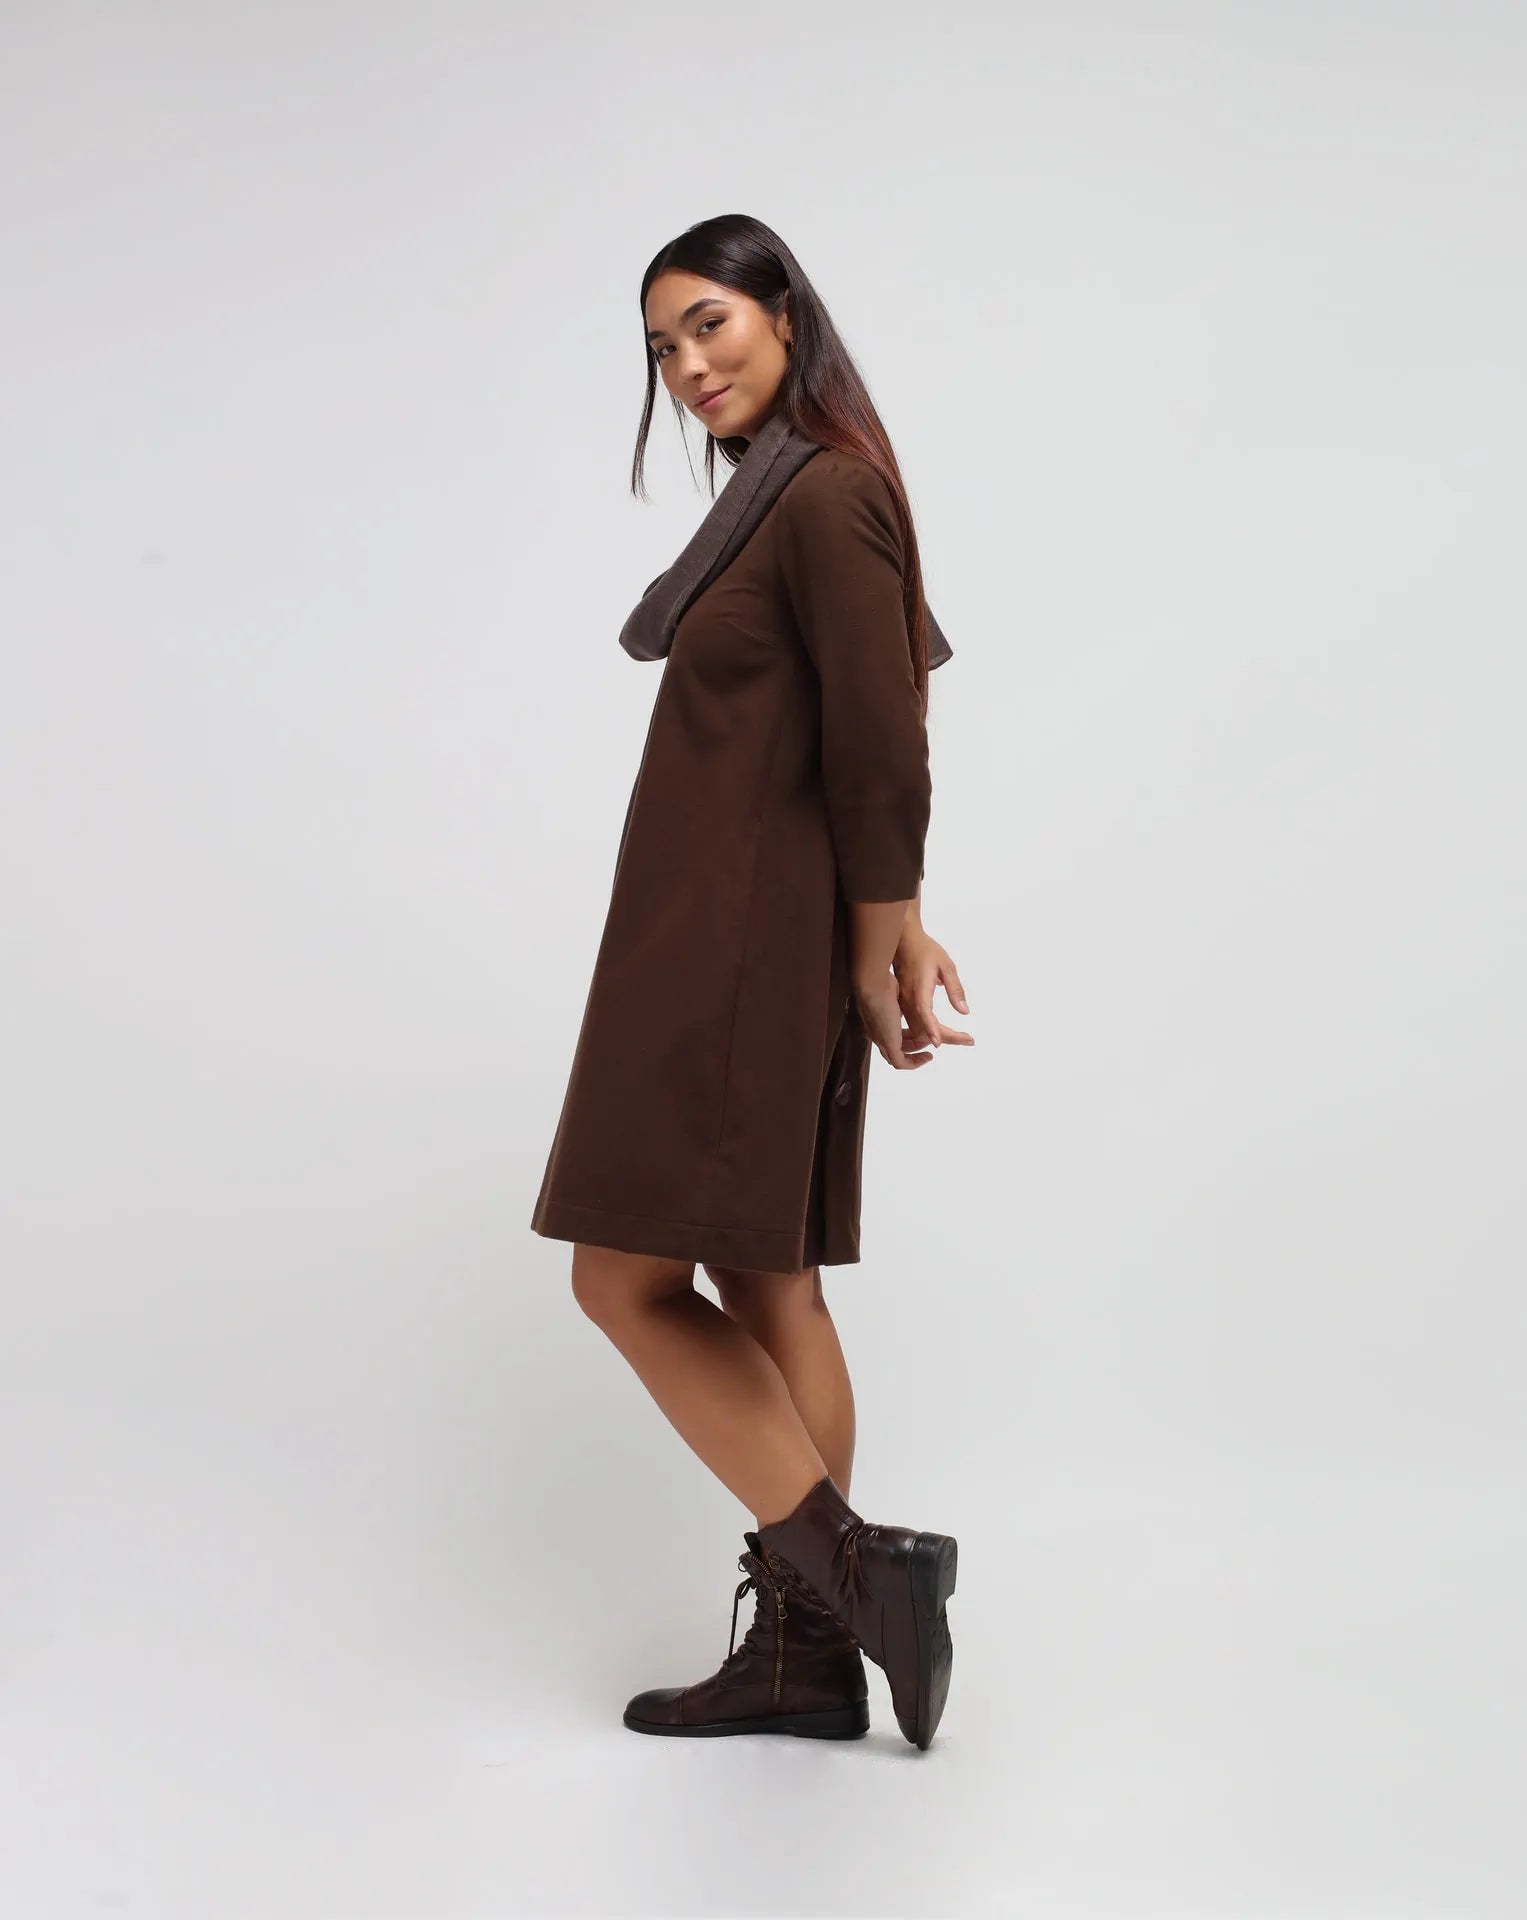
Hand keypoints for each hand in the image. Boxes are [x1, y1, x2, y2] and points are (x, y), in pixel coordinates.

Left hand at [852, 969, 935, 1069]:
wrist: (873, 986)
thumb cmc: (881, 983)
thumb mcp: (893, 994)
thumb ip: (896, 1001)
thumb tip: (901, 1000)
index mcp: (876, 1022)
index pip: (891, 1035)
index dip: (905, 1037)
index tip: (918, 1034)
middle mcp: (877, 1034)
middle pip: (896, 1048)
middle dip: (913, 1048)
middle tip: (927, 1046)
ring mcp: (882, 1041)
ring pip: (898, 1057)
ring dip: (915, 1058)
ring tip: (928, 1056)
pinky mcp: (889, 1045)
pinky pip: (901, 1062)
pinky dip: (915, 1063)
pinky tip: (926, 1058)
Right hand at [890, 925, 972, 1053]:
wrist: (903, 941)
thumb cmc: (926, 950)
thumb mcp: (947, 966)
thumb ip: (955, 989)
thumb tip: (964, 1011)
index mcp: (919, 989)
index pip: (924, 1013)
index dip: (931, 1029)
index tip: (940, 1043)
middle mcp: (908, 999)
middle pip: (922, 1028)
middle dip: (945, 1037)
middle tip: (968, 1039)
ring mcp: (902, 1002)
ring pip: (916, 1028)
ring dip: (935, 1035)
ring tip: (959, 1036)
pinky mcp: (901, 1003)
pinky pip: (911, 1022)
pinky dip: (926, 1030)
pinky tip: (939, 1030)